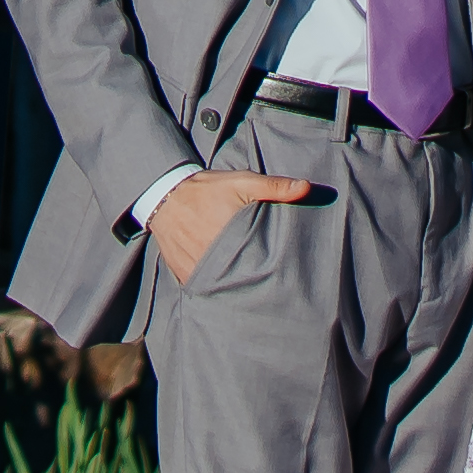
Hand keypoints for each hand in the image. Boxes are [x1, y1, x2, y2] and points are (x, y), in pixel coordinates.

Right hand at [150, 168, 316, 282]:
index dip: (269, 272)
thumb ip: (274, 186)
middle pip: (240, 280)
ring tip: (247, 289)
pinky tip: (224, 288)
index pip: (257, 264)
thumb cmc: (207, 189)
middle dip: (252, 282)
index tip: (280, 275)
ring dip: (232, 288)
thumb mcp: (242, 182)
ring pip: (221, 288)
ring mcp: (197, 269)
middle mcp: (213, 258)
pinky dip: (212, 289)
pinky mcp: (184, 274)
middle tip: (266, 285)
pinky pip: (202, 289)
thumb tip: (306, 187)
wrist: (166, 195)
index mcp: (231, 238)